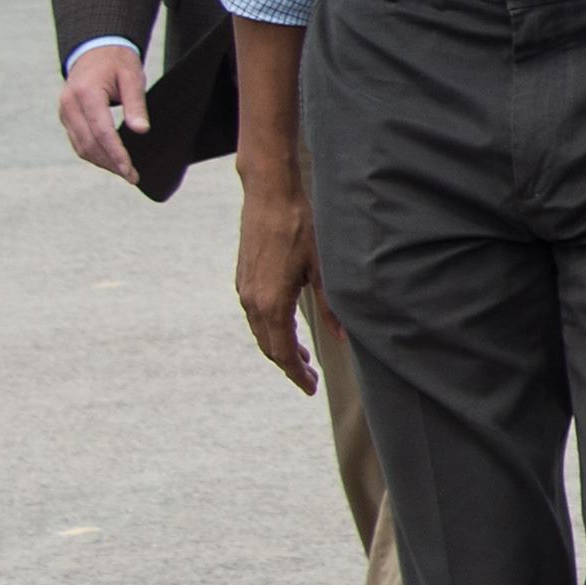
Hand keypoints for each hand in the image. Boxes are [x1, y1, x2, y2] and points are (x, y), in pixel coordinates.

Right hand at [57, 43, 148, 178]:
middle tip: (132, 176)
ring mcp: (64, 111)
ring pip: (81, 146)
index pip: (101, 132)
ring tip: (124, 172)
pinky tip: (111, 160)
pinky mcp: (66, 117)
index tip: (130, 170)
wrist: (94, 49)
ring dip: (102, 162)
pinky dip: (93, 154)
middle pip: (89, 144)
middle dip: (111, 163)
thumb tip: (141, 130)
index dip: (116, 154)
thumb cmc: (117, 62)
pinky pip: (78, 141)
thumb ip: (136, 104)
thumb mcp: (132, 77)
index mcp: (86, 93)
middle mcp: (69, 104)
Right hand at [232, 159, 319, 394]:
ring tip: (302, 357)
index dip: (297, 374)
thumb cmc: (301, 227)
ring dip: (279, 347)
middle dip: (289, 366)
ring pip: (260, 332)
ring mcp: (245, 289)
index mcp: (272, 304)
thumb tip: (342, 337)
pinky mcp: (243, 278)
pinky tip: (285, 326)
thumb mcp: (324, 268)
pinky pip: (254, 315)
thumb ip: (331, 307)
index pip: (283, 353)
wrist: (270, 195)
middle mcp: (252, 301)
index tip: (311, 388)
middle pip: (269, 347)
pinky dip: (270, 329)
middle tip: (310, 378)